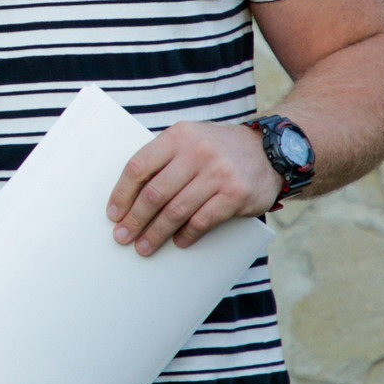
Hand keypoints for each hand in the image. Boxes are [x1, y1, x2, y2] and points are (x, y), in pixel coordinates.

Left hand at [107, 121, 282, 255]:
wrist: (270, 150)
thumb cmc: (218, 149)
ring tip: (144, 246)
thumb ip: (164, 159)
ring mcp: (217, 173)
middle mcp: (196, 152)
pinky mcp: (236, 194)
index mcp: (178, 136)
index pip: (139, 167)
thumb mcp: (189, 140)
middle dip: (135, 219)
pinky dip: (187, 235)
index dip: (122, 193)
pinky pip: (203, 220)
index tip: (113, 214)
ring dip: (156, 233)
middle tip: (122, 237)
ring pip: (176, 210)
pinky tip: (178, 242)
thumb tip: (129, 197)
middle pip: (154, 193)